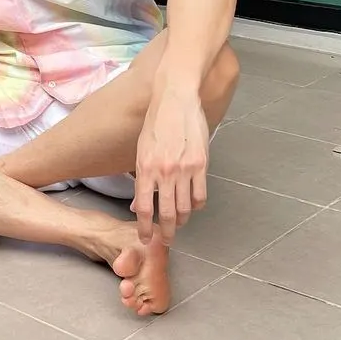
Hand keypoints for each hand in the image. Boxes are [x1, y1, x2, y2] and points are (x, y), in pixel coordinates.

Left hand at [133, 90, 209, 244]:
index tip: (146, 238)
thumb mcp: (141, 149)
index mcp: (145, 167)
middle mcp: (164, 172)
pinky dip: (196, 205)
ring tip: (179, 224)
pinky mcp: (201, 164)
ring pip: (185, 207)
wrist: (175, 99)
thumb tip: (138, 203)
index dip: (145, 227)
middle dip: (167, 232)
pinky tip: (192, 206)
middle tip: (167, 240)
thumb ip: (141, 177)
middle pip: (166, 213)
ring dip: (182, 220)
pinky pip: (200, 194)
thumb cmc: (155, 122)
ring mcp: (184, 169)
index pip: (144, 207)